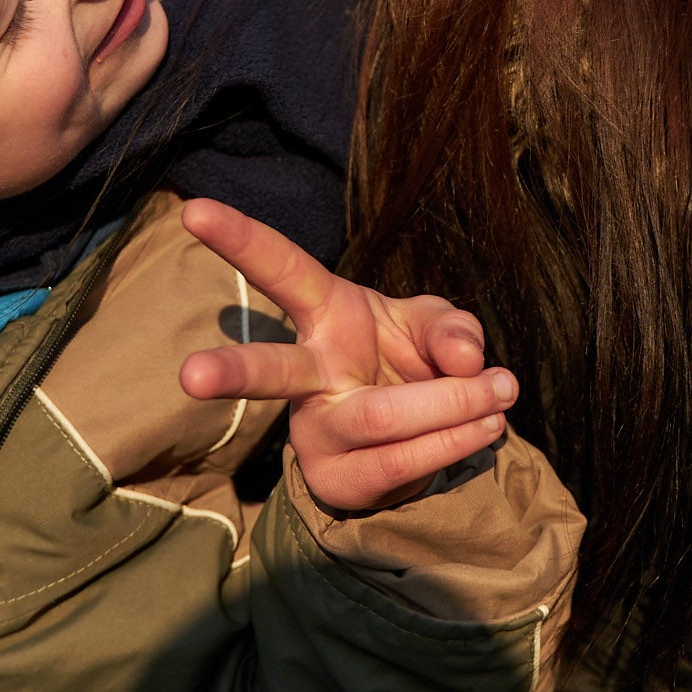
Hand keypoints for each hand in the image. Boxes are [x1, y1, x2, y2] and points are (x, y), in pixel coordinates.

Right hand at [175, 198, 515, 514]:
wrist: (418, 434)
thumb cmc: (411, 359)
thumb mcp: (436, 325)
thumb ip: (452, 327)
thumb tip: (465, 358)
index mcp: (321, 314)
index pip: (279, 269)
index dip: (240, 239)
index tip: (193, 211)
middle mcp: (306, 375)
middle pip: (270, 372)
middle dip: (232, 372)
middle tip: (190, 378)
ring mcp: (315, 432)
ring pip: (377, 419)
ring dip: (451, 404)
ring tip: (501, 389)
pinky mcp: (339, 481)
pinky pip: (402, 464)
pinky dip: (457, 440)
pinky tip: (487, 425)